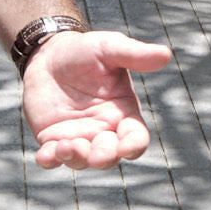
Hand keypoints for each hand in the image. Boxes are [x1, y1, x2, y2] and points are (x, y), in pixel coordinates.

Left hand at [21, 30, 171, 169]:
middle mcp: (103, 131)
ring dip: (76, 158)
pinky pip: (52, 157)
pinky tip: (45, 156)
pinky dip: (49, 160)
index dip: (133, 146)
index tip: (126, 147)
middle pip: (110, 156)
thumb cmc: (86, 51)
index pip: (135, 138)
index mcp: (123, 113)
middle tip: (96, 154)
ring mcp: (78, 138)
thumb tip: (165, 55)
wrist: (49, 54)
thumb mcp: (110, 48)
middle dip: (104, 157)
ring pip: (81, 161)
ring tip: (65, 146)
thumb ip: (135, 55)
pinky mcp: (52, 140)